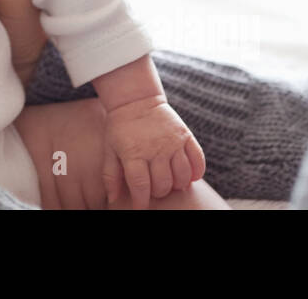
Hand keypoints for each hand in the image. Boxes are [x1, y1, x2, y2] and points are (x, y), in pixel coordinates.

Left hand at [100, 96, 205, 210]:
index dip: (141, 201)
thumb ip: (110, 175)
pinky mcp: (185, 135)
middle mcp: (155, 148)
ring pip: (182, 176)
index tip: (140, 207)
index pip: (141, 185)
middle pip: (163, 184)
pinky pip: (198, 160)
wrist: (135, 99)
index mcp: (133, 152)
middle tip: (153, 189)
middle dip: (158, 193)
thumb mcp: (109, 149)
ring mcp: (173, 141)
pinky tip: (189, 177)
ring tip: (169, 182)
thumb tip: (113, 200)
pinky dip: (196, 173)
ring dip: (176, 185)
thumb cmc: (119, 128)